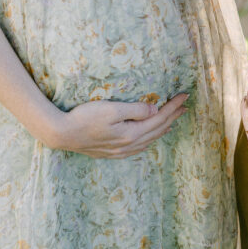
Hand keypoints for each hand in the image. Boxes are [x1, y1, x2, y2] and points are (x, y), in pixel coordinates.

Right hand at [49, 93, 188, 156]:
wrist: (62, 134)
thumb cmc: (85, 117)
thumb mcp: (111, 109)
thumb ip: (135, 110)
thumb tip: (155, 110)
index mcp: (131, 134)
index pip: (159, 118)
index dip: (173, 107)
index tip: (185, 96)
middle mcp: (128, 146)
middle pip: (157, 130)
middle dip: (172, 117)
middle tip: (184, 106)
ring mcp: (120, 151)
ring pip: (148, 141)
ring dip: (162, 129)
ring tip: (172, 120)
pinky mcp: (111, 152)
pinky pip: (138, 147)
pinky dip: (149, 139)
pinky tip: (149, 137)